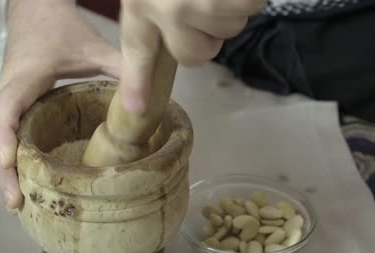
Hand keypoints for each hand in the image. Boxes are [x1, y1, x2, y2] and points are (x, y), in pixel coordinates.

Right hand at [0, 0, 119, 209]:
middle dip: (2, 170)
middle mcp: (10, 93)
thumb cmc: (60, 29)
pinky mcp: (16, 107)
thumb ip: (120, 68)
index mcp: (25, 79)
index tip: (10, 163)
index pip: (6, 110)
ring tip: (17, 204)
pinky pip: (8, 137)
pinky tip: (22, 181)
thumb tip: (146, 101)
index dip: (5, 138)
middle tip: (16, 204)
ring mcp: (10, 102)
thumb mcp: (93, 47)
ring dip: (3, 172)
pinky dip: (11, 160)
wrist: (36, 12)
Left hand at [119, 0, 266, 112]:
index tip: (136, 107)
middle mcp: (169, 8)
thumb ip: (151, 9)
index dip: (137, 81)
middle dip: (205, 32)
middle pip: (198, 54)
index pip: (138, 50)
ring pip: (228, 29)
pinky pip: (251, 9)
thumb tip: (172, 39)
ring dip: (230, 7)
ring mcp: (204, 4)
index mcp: (142, 1)